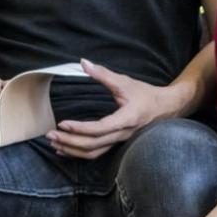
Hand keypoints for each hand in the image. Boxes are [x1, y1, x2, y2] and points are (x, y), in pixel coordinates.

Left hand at [45, 59, 184, 159]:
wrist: (165, 109)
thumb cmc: (146, 95)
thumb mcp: (125, 82)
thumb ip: (103, 74)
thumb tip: (84, 63)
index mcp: (125, 119)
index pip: (99, 129)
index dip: (80, 128)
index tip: (63, 123)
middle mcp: (122, 134)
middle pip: (92, 145)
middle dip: (70, 141)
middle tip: (50, 135)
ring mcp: (119, 142)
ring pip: (93, 153)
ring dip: (72, 150)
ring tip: (55, 144)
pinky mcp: (116, 143)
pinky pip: (96, 153)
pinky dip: (79, 153)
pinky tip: (66, 150)